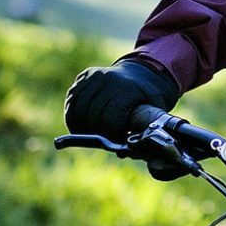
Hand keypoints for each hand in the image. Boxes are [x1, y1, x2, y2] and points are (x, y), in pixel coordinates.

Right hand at [63, 56, 179, 137]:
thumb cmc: (147, 96)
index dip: (109, 134)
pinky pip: (72, 100)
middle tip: (101, 139)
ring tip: (89, 135)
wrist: (141, 72)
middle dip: (95, 132)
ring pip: (77, 109)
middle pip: (92, 115)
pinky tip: (81, 124)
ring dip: (80, 126)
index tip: (114, 141)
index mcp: (126, 89)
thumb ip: (141, 130)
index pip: (109, 119)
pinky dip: (73, 115)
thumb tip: (122, 153)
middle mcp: (107, 79)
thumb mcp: (154, 110)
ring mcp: (93, 76)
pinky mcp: (84, 77)